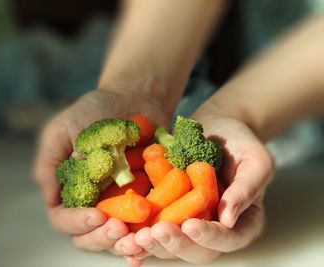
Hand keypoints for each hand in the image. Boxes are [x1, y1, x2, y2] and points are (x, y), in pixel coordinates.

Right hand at [33, 89, 169, 264]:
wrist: (134, 99)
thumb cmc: (94, 111)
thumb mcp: (62, 129)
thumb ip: (50, 162)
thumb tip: (52, 197)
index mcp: (68, 189)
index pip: (63, 218)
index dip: (76, 222)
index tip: (97, 215)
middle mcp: (92, 202)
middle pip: (88, 236)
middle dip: (102, 238)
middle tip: (119, 229)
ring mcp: (119, 204)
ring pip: (116, 238)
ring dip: (125, 244)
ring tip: (140, 238)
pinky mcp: (145, 200)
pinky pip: (145, 226)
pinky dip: (149, 236)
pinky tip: (155, 237)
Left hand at [130, 110, 273, 263]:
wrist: (215, 127)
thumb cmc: (240, 141)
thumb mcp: (254, 161)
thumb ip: (246, 188)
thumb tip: (228, 220)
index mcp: (243, 222)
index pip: (229, 239)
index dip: (209, 237)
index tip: (190, 225)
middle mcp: (215, 228)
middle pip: (197, 251)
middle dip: (175, 244)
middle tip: (154, 233)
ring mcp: (190, 222)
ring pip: (172, 246)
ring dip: (154, 245)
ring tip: (135, 237)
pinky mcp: (169, 213)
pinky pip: (155, 231)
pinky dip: (140, 239)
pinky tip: (125, 240)